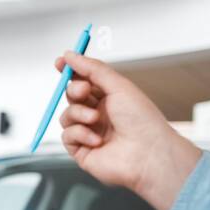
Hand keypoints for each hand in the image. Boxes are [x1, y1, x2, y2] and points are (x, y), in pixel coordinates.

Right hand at [55, 50, 200, 209]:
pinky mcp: (82, 150)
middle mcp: (99, 114)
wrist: (148, 154)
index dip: (71, 71)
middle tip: (83, 91)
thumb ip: (92, 69)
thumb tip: (71, 56)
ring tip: (95, 119)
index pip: (84, 80)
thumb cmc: (142, 121)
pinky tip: (97, 139)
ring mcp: (90, 133)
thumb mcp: (118, 85)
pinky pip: (67, 136)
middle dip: (73, 91)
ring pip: (67, 115)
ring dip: (78, 114)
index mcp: (110, 98)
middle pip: (72, 96)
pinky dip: (80, 134)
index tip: (61, 63)